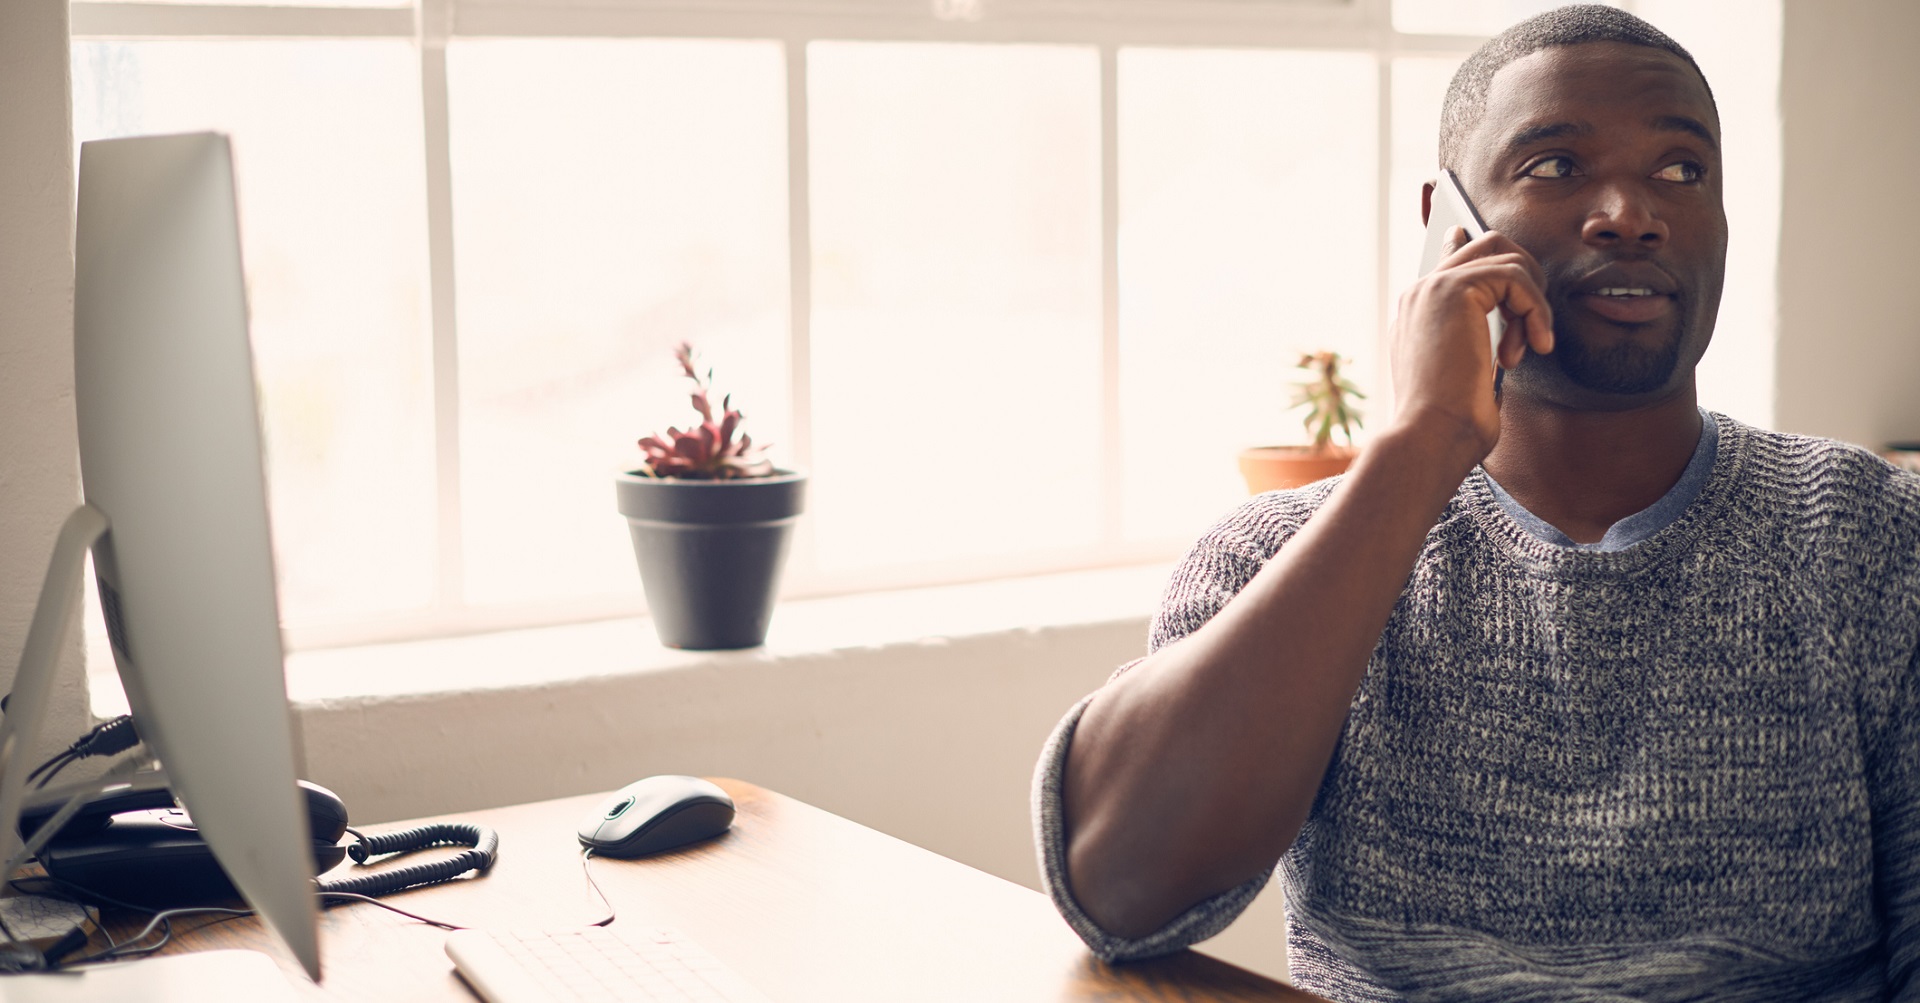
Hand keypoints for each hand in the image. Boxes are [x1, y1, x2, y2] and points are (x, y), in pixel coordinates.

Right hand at [1388, 227, 1554, 463]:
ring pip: (1506, 256)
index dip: (1477, 247)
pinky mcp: (1455, 289)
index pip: (1451, 258)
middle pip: (1486, 245)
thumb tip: (1510, 326)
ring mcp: (1433, 287)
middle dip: (1525, 277)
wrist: (1431, 435)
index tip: (1495, 251)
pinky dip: (1535, 310)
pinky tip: (1534, 345)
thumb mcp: (1469, 374)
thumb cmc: (1450, 423)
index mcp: (1416, 313)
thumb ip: (1481, 339)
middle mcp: (1419, 293)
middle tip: (1533, 327)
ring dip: (1533, 301)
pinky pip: (1516, 276)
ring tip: (1531, 346)